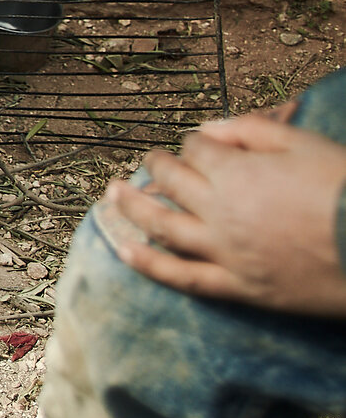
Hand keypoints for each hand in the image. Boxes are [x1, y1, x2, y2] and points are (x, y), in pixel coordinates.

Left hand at [98, 115, 345, 315]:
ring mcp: (226, 253)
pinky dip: (148, 265)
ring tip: (113, 195)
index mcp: (237, 174)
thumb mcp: (305, 144)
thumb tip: (209, 130)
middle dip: (159, 166)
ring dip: (132, 207)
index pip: (196, 149)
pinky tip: (125, 252)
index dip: (196, 143)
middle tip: (151, 161)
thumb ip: (252, 132)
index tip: (201, 145)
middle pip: (172, 182)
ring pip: (163, 227)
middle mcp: (221, 212)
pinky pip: (182, 277)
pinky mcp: (240, 287)